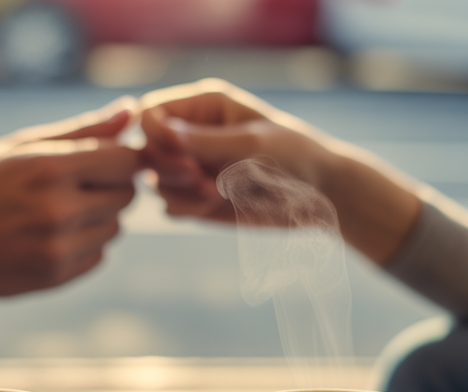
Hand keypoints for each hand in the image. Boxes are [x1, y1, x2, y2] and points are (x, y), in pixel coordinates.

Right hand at [0, 99, 141, 295]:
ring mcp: (58, 248)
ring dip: (98, 219)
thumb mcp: (20, 147)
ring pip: (115, 228)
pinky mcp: (57, 276)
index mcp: (49, 168)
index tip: (103, 160)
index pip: (127, 162)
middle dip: (110, 188)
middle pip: (127, 196)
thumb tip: (130, 111)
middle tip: (74, 186)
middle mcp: (58, 210)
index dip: (121, 159)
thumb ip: (81, 131)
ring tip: (56, 213)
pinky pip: (99, 255)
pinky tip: (49, 237)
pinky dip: (85, 245)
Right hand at [139, 79, 330, 222]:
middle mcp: (192, 134)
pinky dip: (186, 209)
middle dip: (169, 168)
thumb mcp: (251, 144)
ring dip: (179, 192)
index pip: (151, 112)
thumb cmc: (295, 156)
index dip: (154, 135)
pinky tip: (213, 205)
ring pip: (155, 181)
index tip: (182, 156)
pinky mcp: (199, 198)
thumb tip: (159, 130)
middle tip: (201, 179)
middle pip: (146, 150)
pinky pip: (170, 205)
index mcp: (204, 106)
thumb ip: (205, 141)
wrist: (321, 194)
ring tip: (214, 193)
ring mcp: (194, 167)